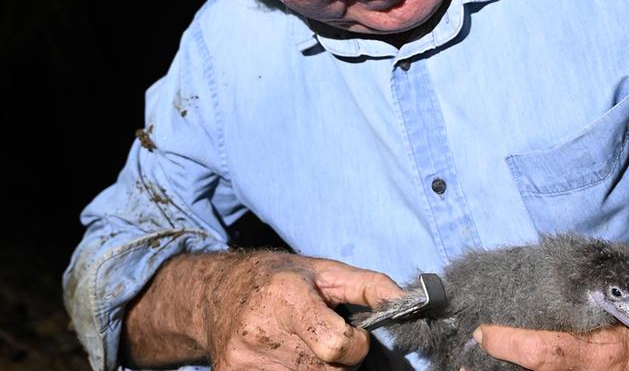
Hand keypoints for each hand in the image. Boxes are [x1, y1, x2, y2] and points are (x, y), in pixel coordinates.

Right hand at [203, 251, 402, 369]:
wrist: (215, 294)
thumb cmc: (277, 279)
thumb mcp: (323, 271)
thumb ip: (369, 285)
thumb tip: (408, 300)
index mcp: (285, 297)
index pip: (337, 346)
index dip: (356, 345)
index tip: (353, 335)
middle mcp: (259, 330)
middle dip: (340, 361)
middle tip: (327, 339)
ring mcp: (243, 360)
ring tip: (307, 346)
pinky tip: (288, 358)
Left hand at [467, 278, 628, 370]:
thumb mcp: (619, 293)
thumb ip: (581, 294)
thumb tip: (530, 284)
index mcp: (604, 353)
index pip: (545, 354)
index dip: (509, 344)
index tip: (483, 332)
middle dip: (498, 367)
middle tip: (466, 357)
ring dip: (507, 370)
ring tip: (474, 363)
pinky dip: (529, 370)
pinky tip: (505, 364)